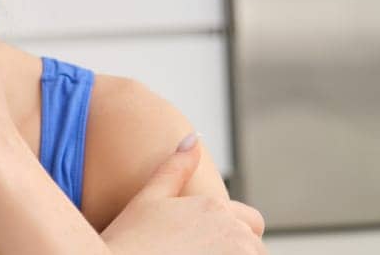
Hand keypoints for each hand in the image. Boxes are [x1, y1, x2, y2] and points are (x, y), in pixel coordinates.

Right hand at [101, 135, 266, 254]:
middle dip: (232, 249)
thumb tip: (193, 137)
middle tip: (195, 253)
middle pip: (253, 247)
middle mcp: (233, 231)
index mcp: (215, 207)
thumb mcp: (148, 198)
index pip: (252, 223)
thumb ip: (175, 167)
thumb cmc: (126, 241)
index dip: (234, 235)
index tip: (211, 245)